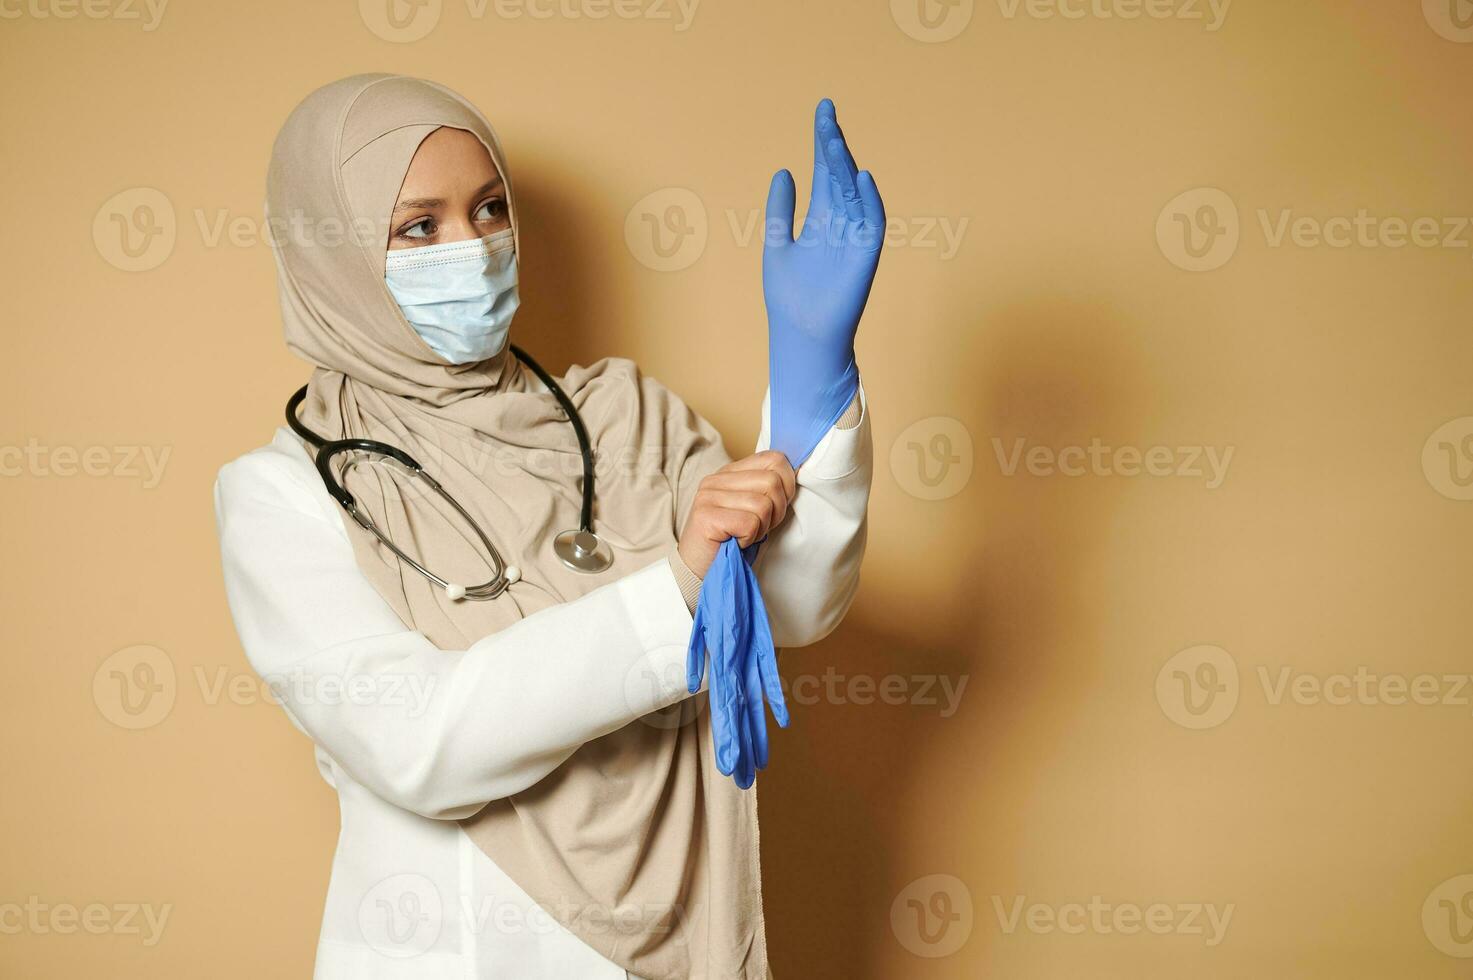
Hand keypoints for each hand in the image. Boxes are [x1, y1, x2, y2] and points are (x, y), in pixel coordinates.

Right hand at [677, 451, 795, 578]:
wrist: (698, 572)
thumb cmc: (730, 543)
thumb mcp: (752, 510)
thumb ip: (767, 489)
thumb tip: (797, 473)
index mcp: (729, 472)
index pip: (774, 459)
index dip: (788, 484)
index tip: (777, 507)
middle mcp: (716, 479)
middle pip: (773, 481)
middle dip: (777, 511)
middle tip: (759, 528)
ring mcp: (709, 496)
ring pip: (763, 504)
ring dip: (761, 528)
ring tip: (744, 536)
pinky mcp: (706, 516)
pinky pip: (750, 523)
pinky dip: (749, 538)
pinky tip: (735, 542)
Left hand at [763, 98, 884, 465]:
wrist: (800, 336)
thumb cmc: (788, 297)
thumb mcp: (777, 244)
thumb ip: (781, 210)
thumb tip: (784, 171)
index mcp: (820, 219)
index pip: (823, 171)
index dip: (822, 141)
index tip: (822, 109)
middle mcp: (841, 224)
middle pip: (838, 175)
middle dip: (832, 144)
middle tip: (826, 113)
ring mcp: (855, 238)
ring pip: (853, 193)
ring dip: (844, 166)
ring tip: (832, 140)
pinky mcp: (865, 256)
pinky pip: (872, 222)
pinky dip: (868, 200)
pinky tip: (858, 176)